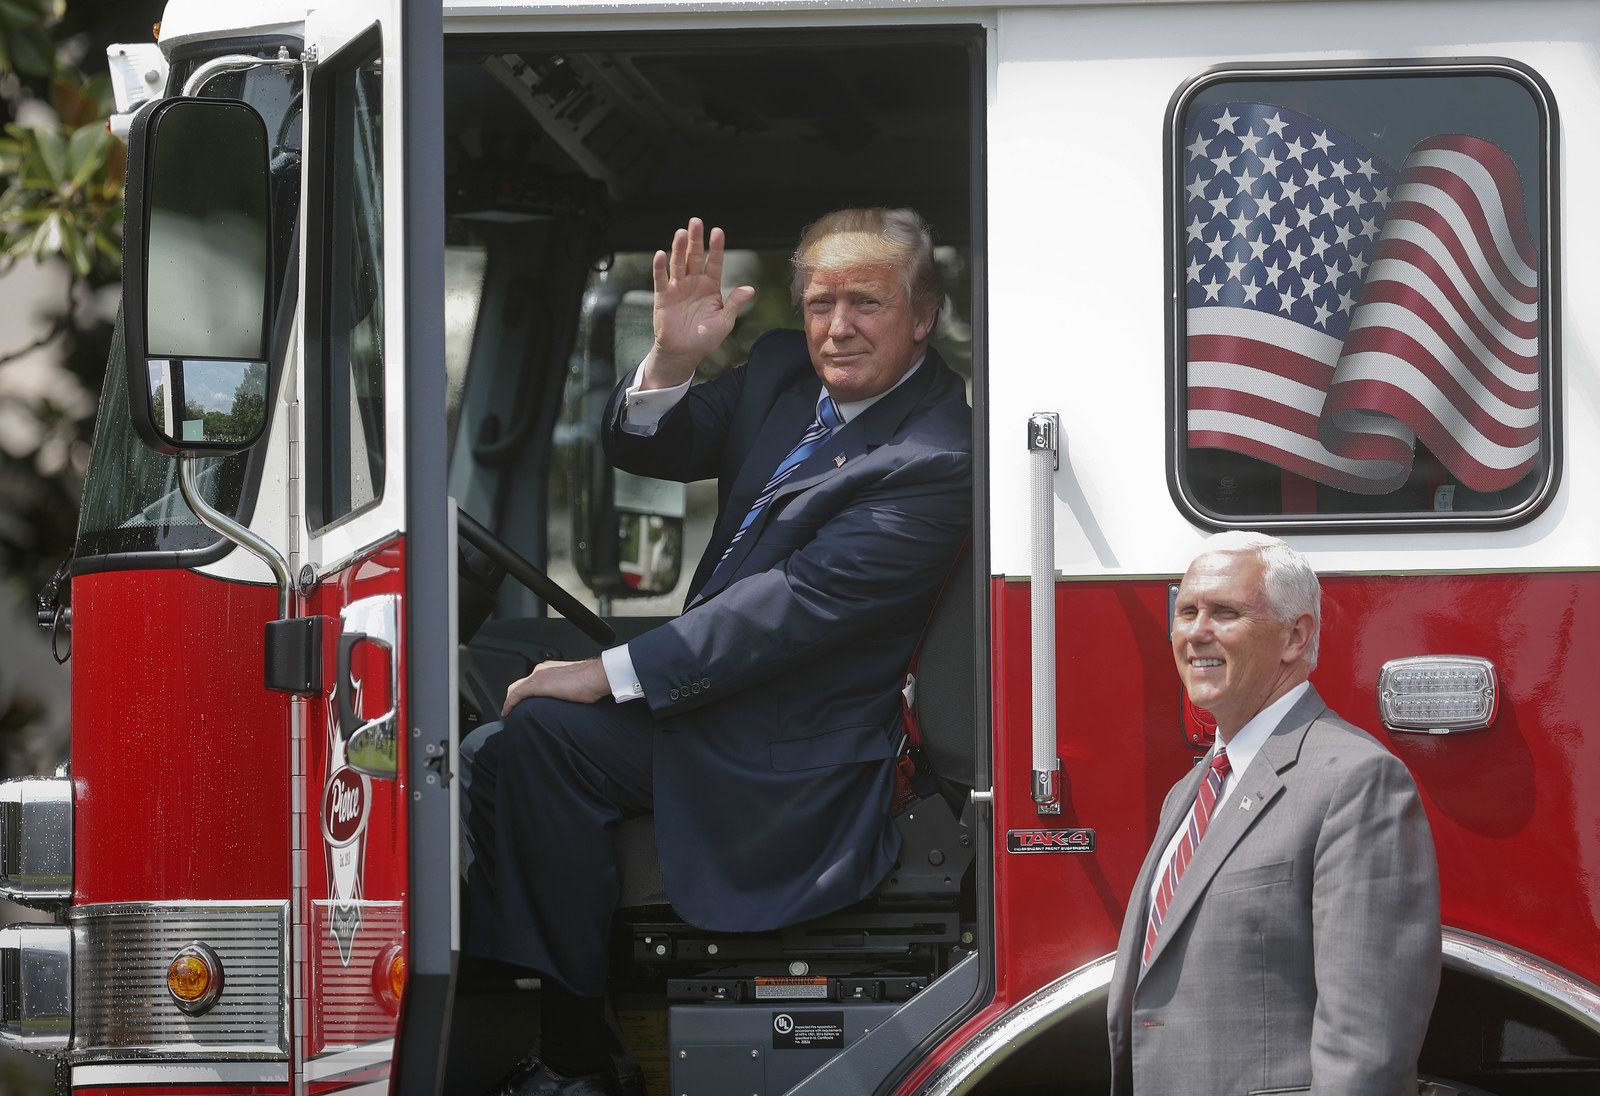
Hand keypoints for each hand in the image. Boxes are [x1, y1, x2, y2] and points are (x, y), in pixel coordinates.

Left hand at [502, 657, 609, 715]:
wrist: (597, 676)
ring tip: (509, 715)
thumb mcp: (577, 686)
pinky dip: (508, 705)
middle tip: (512, 712)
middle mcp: (542, 670)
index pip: (530, 681)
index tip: (521, 705)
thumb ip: (567, 690)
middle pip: (519, 685)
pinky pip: (515, 696)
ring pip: (514, 690)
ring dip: (510, 703)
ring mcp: (538, 676)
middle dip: (512, 699)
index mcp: (551, 669)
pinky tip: (507, 714)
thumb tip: (569, 701)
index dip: (522, 693)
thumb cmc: (593, 681)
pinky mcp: (537, 685)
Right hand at [641, 217, 755, 389]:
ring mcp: (678, 288)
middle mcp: (694, 283)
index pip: (714, 262)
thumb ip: (734, 303)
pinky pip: (660, 278)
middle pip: (695, 256)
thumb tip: (750, 289)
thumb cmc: (705, 338)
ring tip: (681, 232)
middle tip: (696, 221)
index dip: (716, 247)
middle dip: (696, 239)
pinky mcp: (662, 296)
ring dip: (678, 247)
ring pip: (678, 263)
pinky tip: (660, 254)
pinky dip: (659, 266)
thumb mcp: (724, 321)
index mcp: (710, 286)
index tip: (718, 232)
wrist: (683, 353)